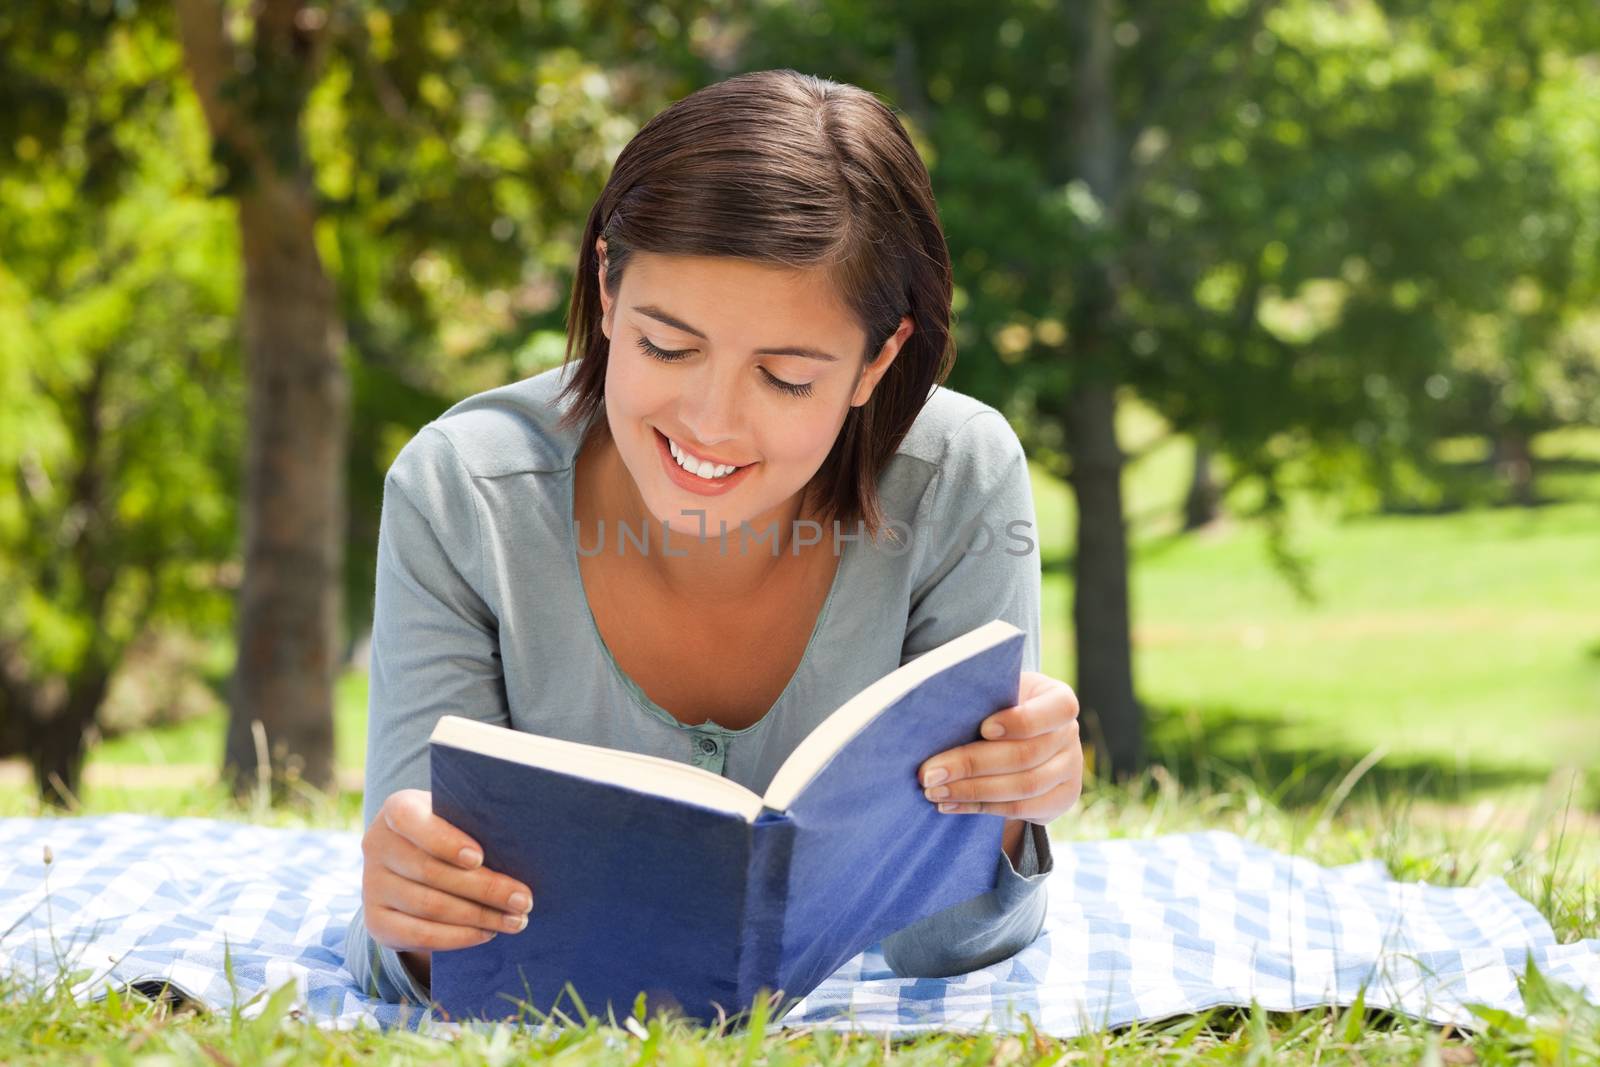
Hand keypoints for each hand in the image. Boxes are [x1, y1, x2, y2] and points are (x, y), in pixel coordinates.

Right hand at [361, 789, 533, 984]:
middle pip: (431, 871)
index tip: (479, 858)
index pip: (411, 820)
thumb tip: (524, 843)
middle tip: (524, 900)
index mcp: (396, 809)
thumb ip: (477, 823)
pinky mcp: (376, 921)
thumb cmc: (453, 833)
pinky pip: (418, 935)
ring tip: (516, 920)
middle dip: (484, 888)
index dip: (444, 840)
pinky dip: (457, 937)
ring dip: (478, 916)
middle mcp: (376, 845)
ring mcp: (371, 885)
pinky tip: (486, 933)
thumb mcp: (459, 818)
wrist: (415, 864)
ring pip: (429, 906)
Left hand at [917, 670, 1082, 823]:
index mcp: (1059, 699)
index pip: (1055, 710)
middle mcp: (1070, 734)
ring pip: (1022, 787)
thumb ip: (982, 698)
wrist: (1017, 736)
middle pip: (1025, 755)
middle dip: (971, 764)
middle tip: (930, 772)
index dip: (1020, 721)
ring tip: (934, 791)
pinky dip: (980, 808)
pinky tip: (950, 804)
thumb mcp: (995, 692)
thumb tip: (938, 711)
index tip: (984, 728)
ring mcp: (1070, 769)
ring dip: (972, 791)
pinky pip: (1020, 809)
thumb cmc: (996, 705)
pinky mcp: (1061, 799)